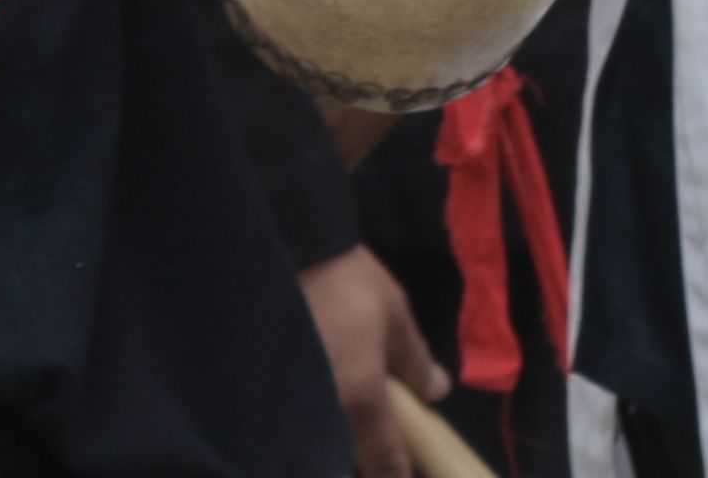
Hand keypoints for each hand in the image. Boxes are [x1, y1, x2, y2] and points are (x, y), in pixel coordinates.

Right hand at [301, 243, 446, 470]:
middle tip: (379, 443)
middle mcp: (326, 413)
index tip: (406, 475)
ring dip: (339, 444)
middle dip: (367, 461)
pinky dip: (312, 427)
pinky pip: (299, 426)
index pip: (385, 461)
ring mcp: (295, 407)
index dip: (399, 476)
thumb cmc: (350, 283)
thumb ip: (416, 361)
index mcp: (362, 397)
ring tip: (352, 419)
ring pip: (323, 445)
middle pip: (350, 462)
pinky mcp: (272, 393)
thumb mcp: (395, 317)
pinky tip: (321, 406)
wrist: (292, 252)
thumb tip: (436, 392)